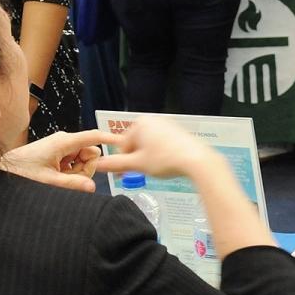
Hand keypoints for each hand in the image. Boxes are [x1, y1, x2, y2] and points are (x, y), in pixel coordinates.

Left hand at [1, 129, 118, 191]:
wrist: (1, 171)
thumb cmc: (21, 173)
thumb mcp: (49, 182)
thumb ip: (72, 184)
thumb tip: (92, 188)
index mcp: (64, 142)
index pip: (94, 137)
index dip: (110, 138)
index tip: (124, 143)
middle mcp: (64, 141)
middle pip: (90, 153)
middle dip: (84, 168)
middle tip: (66, 179)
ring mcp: (60, 147)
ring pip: (82, 160)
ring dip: (75, 172)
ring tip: (56, 180)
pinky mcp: (56, 154)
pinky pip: (72, 163)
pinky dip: (68, 172)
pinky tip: (54, 178)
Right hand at [95, 115, 213, 178]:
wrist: (196, 160)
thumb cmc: (166, 159)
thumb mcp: (137, 164)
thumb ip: (115, 164)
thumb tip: (98, 165)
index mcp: (139, 124)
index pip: (122, 145)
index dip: (124, 162)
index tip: (126, 174)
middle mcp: (152, 120)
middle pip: (135, 143)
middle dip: (137, 159)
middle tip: (144, 172)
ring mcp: (165, 124)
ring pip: (148, 144)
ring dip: (148, 157)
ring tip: (158, 168)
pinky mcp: (176, 131)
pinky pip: (161, 143)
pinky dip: (160, 153)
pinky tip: (167, 163)